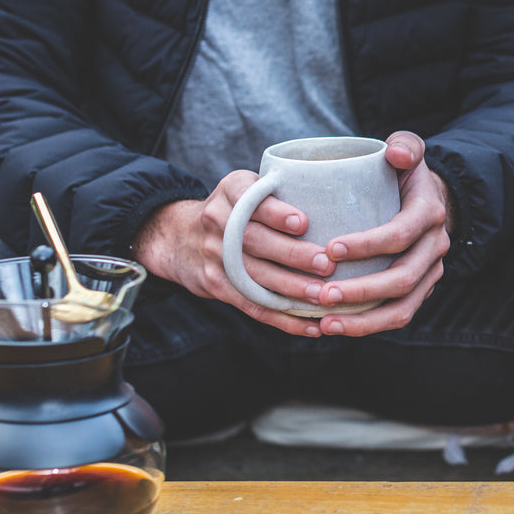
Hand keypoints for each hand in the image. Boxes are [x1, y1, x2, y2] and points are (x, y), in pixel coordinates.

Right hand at [132, 172, 336, 337]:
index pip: (251, 200)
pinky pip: (253, 305)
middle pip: (256, 241)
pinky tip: (311, 326)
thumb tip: (335, 201)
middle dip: (293, 255)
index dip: (276, 213)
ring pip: (255, 277)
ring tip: (323, 296)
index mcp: (231, 191)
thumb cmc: (235, 209)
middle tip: (326, 265)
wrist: (179, 237)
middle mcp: (218, 222)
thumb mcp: (246, 187)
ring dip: (291, 289)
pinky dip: (283, 319)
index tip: (303, 223)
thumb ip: (278, 191)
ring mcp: (215, 256)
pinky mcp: (218, 285)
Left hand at [307, 131, 452, 336]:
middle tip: (320, 293)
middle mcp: (435, 248)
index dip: (368, 244)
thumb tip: (394, 154)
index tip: (330, 248)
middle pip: (402, 279)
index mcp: (429, 214)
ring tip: (324, 322)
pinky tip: (331, 326)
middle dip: (361, 290)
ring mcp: (429, 274)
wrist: (427, 200)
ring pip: (402, 307)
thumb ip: (405, 145)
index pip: (400, 234)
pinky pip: (396, 316)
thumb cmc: (403, 174)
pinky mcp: (418, 291)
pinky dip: (365, 326)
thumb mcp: (408, 150)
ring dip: (363, 320)